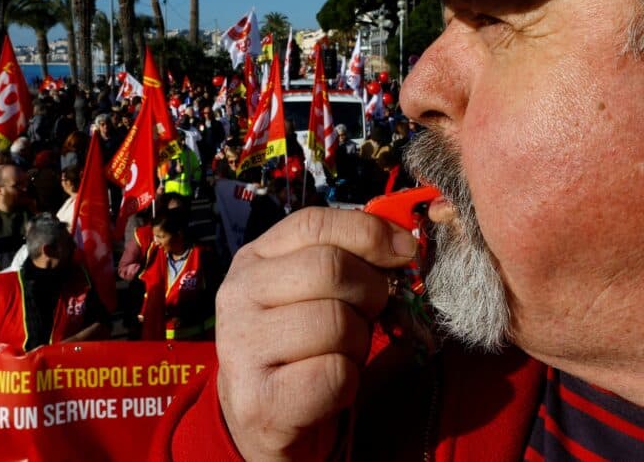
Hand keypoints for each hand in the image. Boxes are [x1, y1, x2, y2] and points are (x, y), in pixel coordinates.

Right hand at [215, 207, 415, 460]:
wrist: (266, 419)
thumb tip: (405, 243)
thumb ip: (349, 259)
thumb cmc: (303, 346)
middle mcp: (238, 295)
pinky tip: (330, 385)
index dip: (368, 231)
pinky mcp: (259, 399)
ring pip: (336, 322)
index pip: (314, 223)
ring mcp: (242, 347)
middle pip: (331, 268)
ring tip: (341, 352)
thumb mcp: (316, 291)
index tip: (405, 250)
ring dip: (358, 342)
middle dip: (370, 291)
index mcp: (254, 259)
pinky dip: (349, 381)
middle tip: (371, 314)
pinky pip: (334, 373)